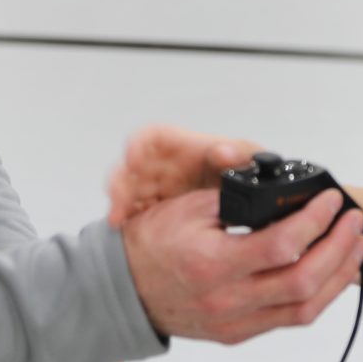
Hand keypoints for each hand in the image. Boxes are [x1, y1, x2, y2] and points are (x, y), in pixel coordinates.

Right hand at [107, 124, 261, 227]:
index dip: (139, 144)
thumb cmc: (239, 171)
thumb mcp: (245, 158)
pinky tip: (121, 223)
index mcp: (182, 147)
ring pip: (126, 185)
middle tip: (118, 195)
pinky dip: (123, 214)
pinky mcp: (150, 204)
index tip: (132, 158)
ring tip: (118, 215)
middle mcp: (163, 164)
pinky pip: (129, 207)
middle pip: (131, 164)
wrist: (239, 204)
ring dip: (119, 198)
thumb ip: (240, 153)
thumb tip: (224, 151)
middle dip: (121, 178)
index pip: (152, 138)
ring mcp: (154, 184)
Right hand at [121, 187, 362, 342]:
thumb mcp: (187, 207)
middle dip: (339, 248)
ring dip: (338, 276)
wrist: (121, 291)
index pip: (281, 245)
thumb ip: (236, 202)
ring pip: (305, 308)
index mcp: (212, 263)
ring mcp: (234, 321)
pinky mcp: (238, 333)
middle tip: (356, 222)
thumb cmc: (150, 244)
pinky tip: (332, 272)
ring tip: (356, 246)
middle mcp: (226, 299)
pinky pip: (290, 319)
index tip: (332, 201)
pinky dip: (318, 296)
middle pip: (303, 281)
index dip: (315, 221)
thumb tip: (284, 195)